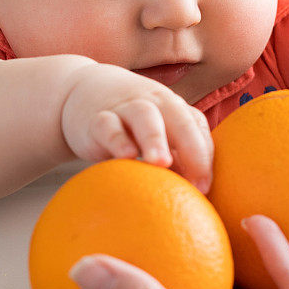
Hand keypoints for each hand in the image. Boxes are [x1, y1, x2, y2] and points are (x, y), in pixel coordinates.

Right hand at [61, 62, 212, 192]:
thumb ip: (177, 157)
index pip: (196, 127)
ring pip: (144, 115)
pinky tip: (125, 157)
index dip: (204, 157)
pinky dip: (117, 139)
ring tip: (161, 163)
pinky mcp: (96, 119)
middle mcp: (154, 103)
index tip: (204, 189)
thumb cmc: (131, 124)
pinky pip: (107, 125)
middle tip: (196, 182)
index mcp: (173, 108)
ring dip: (155, 138)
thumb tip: (198, 197)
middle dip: (191, 146)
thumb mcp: (157, 132)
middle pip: (178, 117)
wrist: (84, 91)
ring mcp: (125, 108)